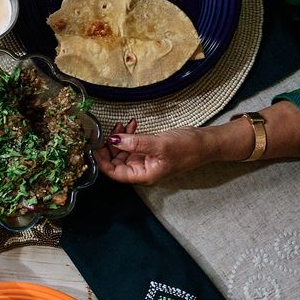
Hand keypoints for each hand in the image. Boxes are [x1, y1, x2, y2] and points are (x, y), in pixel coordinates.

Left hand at [95, 119, 214, 184]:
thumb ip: (135, 143)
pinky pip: (132, 144)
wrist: (205, 143)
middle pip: (115, 162)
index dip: (101, 161)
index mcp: (143, 175)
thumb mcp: (159, 144)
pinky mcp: (149, 151)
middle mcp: (142, 170)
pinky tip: (131, 124)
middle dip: (109, 146)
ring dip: (119, 137)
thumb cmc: (186, 148)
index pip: (114, 173)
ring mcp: (145, 161)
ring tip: (122, 124)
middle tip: (107, 130)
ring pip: (122, 151)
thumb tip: (113, 140)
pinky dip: (129, 134)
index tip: (94, 146)